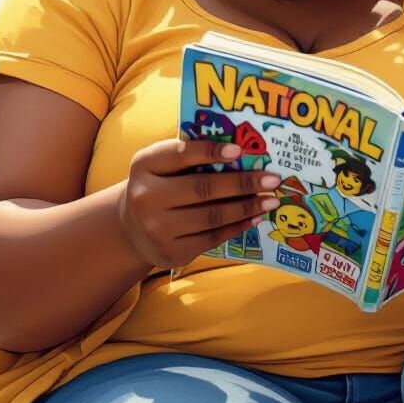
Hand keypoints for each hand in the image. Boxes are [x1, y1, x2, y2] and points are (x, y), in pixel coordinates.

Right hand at [117, 139, 280, 269]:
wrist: (131, 228)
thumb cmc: (157, 185)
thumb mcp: (161, 164)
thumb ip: (189, 154)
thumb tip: (240, 151)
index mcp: (144, 166)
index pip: (180, 154)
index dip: (210, 151)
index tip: (239, 150)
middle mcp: (145, 198)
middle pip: (202, 188)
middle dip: (243, 183)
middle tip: (272, 179)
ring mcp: (157, 230)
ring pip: (212, 216)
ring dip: (247, 207)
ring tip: (271, 199)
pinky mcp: (172, 253)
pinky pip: (212, 237)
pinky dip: (238, 227)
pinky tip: (255, 217)